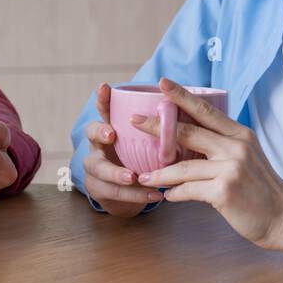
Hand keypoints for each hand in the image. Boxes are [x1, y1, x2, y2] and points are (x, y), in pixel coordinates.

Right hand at [81, 83, 163, 217]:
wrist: (130, 193)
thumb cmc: (142, 160)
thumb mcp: (148, 142)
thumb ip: (161, 129)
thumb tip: (191, 106)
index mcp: (111, 127)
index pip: (105, 109)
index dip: (103, 99)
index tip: (105, 87)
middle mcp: (99, 144)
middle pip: (92, 133)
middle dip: (100, 132)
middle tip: (112, 134)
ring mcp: (95, 167)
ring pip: (99, 168)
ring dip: (116, 173)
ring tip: (131, 177)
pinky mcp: (99, 189)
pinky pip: (113, 192)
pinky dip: (134, 195)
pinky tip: (153, 195)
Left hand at [131, 77, 282, 253]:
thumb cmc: (260, 187)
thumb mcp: (246, 156)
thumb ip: (222, 144)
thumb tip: (189, 136)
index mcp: (239, 134)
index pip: (205, 109)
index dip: (182, 95)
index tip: (162, 82)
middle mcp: (235, 146)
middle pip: (188, 131)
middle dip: (157, 126)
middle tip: (134, 121)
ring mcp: (230, 168)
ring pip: (183, 167)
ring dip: (159, 173)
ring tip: (143, 177)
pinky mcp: (224, 191)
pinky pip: (189, 190)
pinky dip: (175, 194)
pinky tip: (167, 196)